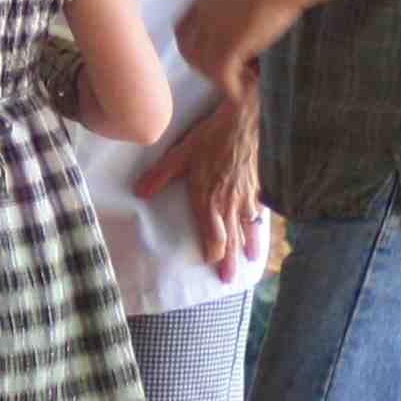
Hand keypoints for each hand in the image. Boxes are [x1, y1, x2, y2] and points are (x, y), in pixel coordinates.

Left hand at [132, 91, 264, 280]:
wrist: (246, 119)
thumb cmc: (211, 136)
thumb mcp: (179, 154)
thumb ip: (160, 175)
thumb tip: (139, 192)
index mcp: (209, 199)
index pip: (212, 234)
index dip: (211, 251)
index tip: (209, 264)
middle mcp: (230, 203)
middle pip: (230, 238)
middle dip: (228, 260)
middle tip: (229, 280)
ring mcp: (247, 196)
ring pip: (248, 227)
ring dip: (248, 246)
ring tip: (250, 262)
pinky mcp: (258, 185)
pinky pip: (261, 211)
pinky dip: (261, 224)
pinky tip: (262, 229)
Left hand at [172, 0, 293, 102]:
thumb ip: (230, 10)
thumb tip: (238, 31)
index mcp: (202, 0)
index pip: (182, 31)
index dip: (193, 48)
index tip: (209, 58)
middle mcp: (200, 15)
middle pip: (189, 52)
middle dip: (205, 67)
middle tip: (229, 74)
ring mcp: (212, 30)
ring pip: (204, 66)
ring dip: (221, 79)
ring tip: (241, 82)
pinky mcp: (228, 44)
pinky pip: (221, 74)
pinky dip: (230, 88)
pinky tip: (241, 93)